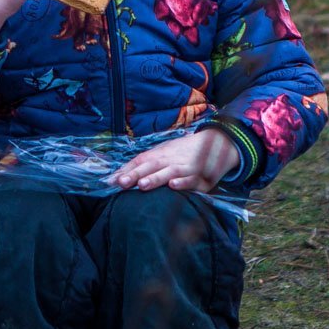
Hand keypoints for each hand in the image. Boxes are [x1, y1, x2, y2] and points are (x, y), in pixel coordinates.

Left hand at [111, 128, 240, 192]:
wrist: (216, 143)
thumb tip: (117, 176)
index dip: (127, 170)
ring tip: (143, 184)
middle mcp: (172, 160)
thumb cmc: (183, 152)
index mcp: (161, 154)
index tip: (112, 180)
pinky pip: (192, 181)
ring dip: (156, 178)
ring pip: (170, 172)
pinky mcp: (201, 178)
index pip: (141, 161)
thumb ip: (142, 164)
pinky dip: (183, 183)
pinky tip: (174, 185)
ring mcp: (186, 168)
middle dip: (136, 175)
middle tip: (122, 183)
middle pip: (152, 166)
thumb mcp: (163, 153)